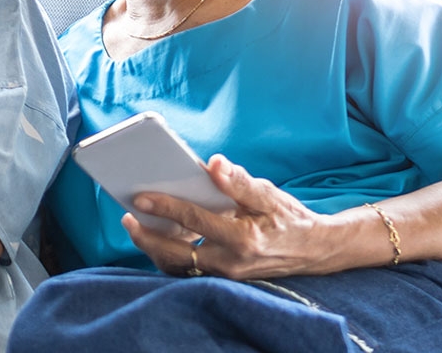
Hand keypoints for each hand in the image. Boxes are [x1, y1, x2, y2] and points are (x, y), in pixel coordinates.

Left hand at [123, 155, 339, 279]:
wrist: (314, 250)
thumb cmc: (289, 218)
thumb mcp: (268, 194)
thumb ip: (239, 181)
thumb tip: (213, 163)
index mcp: (243, 238)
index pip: (194, 221)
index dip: (165, 208)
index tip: (140, 198)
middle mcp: (231, 262)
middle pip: (176, 254)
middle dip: (147, 238)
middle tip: (127, 219)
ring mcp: (226, 275)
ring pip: (178, 267)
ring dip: (154, 249)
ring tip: (136, 227)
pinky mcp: (223, 278)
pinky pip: (188, 270)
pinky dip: (169, 256)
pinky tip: (159, 237)